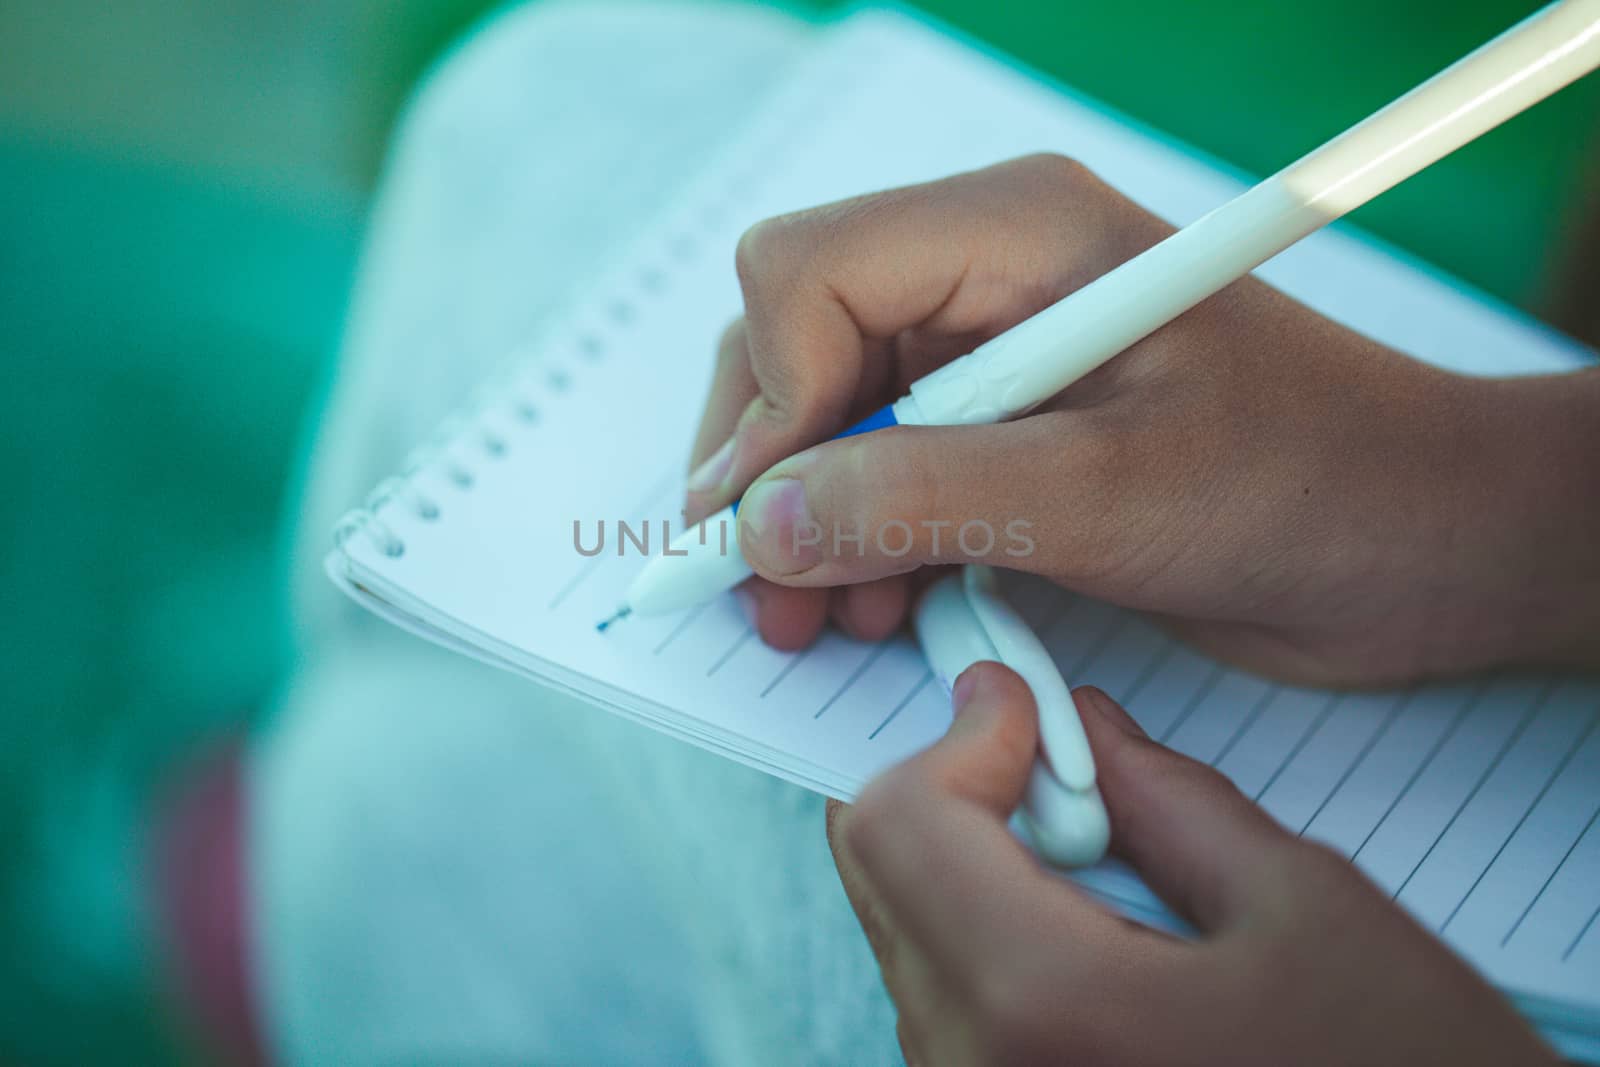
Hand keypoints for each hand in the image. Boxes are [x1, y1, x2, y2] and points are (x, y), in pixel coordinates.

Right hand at [685, 154, 1599, 684]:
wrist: (1415, 545)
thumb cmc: (1309, 488)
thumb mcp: (1110, 497)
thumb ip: (925, 498)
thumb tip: (762, 523)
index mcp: (1017, 232)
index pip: (807, 273)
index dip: (767, 401)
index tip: (762, 529)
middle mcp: (987, 273)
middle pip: (793, 337)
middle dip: (765, 467)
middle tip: (756, 590)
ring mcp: (991, 352)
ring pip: (824, 410)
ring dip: (801, 516)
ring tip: (815, 620)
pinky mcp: (1005, 427)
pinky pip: (879, 464)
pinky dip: (855, 538)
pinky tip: (875, 606)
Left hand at [825, 662, 1558, 1066]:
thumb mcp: (1311, 913)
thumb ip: (1171, 800)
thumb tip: (1086, 726)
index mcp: (1042, 1004)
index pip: (899, 821)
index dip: (959, 734)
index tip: (1022, 703)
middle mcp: (977, 1066)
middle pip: (880, 869)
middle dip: (955, 784)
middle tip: (1059, 761)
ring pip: (904, 928)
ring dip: (973, 856)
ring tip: (1099, 855)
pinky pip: (943, 995)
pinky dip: (987, 927)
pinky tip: (1094, 927)